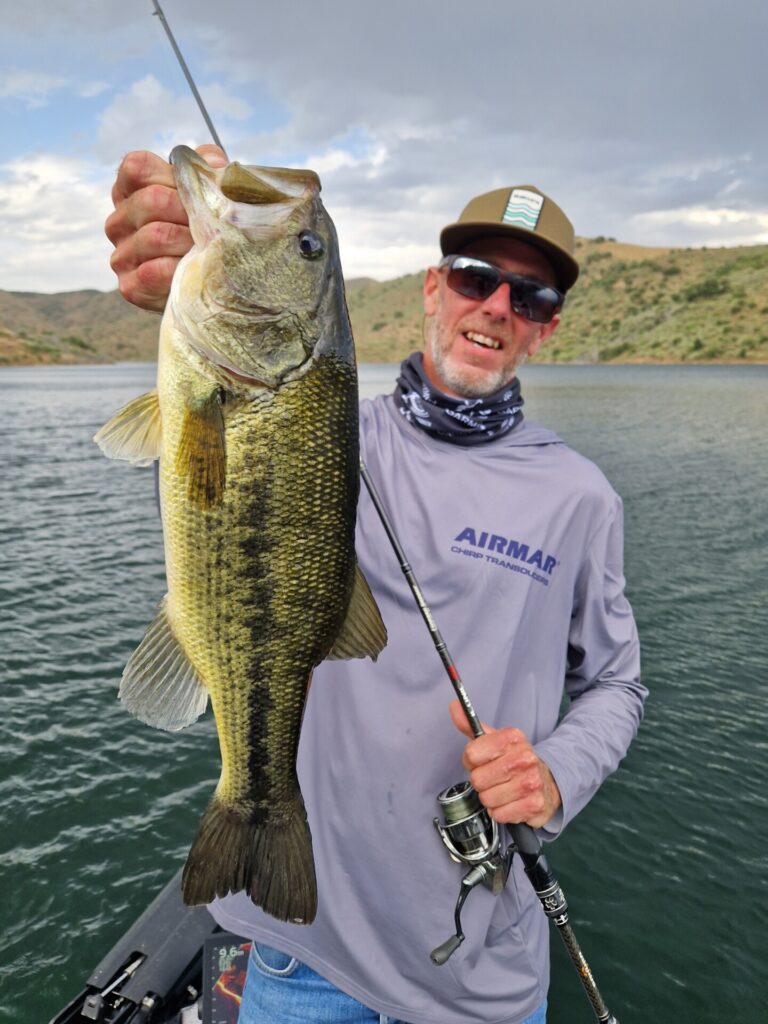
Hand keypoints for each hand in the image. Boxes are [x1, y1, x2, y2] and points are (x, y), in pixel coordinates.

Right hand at [105, 144, 226, 311]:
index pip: (137, 167)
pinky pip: (154, 272)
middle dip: (191, 213)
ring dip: (192, 242)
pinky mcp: (130, 286)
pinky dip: (182, 270)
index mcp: (130, 191)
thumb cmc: (209, 229)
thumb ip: (209, 166)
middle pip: (152, 200)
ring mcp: (121, 255)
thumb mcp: (211, 191)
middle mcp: (118, 221)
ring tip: (210, 249)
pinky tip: (196, 270)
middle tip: (213, 226)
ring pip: (156, 235)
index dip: (173, 177)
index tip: (196, 194)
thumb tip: (212, 164)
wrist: (214, 283)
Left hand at [449, 700, 560, 828]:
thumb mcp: (494, 740)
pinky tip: (511, 802)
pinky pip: (499, 814)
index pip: (471, 754)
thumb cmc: (514, 761)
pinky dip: (501, 812)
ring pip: (487, 799)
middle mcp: (525, 758)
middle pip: (477, 779)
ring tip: (503, 790)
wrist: (547, 782)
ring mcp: (531, 782)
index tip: (482, 760)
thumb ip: (471, 725)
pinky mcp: (535, 805)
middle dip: (482, 782)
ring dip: (491, 798)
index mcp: (513, 738)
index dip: (472, 761)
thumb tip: (454, 706)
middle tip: (494, 778)